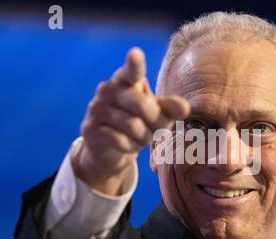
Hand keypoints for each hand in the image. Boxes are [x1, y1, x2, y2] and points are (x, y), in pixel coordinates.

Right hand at [75, 48, 189, 194]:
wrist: (110, 148)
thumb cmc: (139, 123)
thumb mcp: (157, 113)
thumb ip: (170, 108)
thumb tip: (185, 108)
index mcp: (125, 79)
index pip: (132, 71)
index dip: (134, 64)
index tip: (135, 53)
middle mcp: (107, 89)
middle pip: (143, 106)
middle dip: (157, 123)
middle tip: (159, 130)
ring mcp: (96, 108)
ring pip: (133, 126)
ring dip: (144, 138)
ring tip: (143, 138)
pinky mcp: (90, 129)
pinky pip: (120, 140)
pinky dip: (130, 147)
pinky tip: (127, 145)